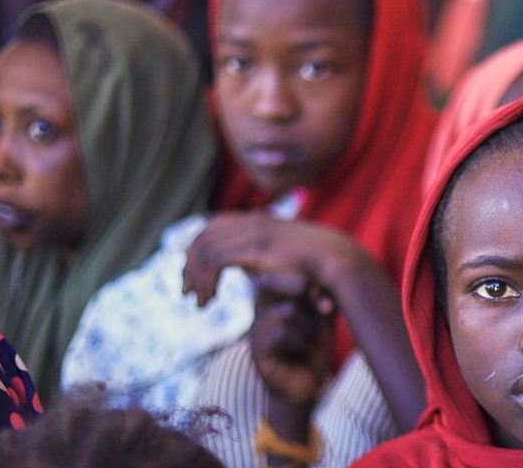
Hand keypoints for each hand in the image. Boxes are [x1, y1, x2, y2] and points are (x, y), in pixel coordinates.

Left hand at [183, 212, 383, 307]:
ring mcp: (251, 231)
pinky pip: (214, 260)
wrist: (336, 260)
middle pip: (203, 235)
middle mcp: (251, 221)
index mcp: (258, 220)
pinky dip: (205, 281)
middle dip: (190, 264)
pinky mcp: (252, 246)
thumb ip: (263, 259)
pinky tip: (209, 300)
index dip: (199, 248)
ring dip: (195, 277)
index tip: (194, 274)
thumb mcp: (284, 258)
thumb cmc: (317, 264)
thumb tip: (250, 272)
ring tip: (198, 302)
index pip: (213, 226)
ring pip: (204, 249)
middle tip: (186, 291)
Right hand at [250, 272, 334, 405]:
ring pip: (287, 311)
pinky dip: (300, 342)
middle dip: (306, 295)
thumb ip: (321, 297)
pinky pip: (282, 332)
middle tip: (324, 310)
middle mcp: (260, 309)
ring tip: (310, 341)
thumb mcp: (322, 316)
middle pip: (276, 282)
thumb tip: (319, 283)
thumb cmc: (315, 347)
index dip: (302, 275)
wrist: (308, 385)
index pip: (278, 269)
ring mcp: (256, 329)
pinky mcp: (257, 350)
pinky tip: (301, 352)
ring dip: (310, 327)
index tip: (324, 292)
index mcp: (273, 297)